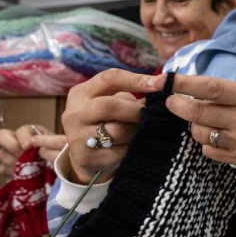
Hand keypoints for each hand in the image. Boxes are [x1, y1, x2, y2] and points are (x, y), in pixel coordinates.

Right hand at [0, 125, 67, 177]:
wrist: (61, 173)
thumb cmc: (62, 157)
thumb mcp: (62, 147)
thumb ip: (53, 142)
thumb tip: (35, 142)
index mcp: (32, 132)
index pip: (21, 130)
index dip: (23, 138)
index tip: (29, 146)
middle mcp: (19, 140)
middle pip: (1, 135)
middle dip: (11, 145)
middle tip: (22, 155)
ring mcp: (11, 154)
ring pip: (1, 154)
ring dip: (15, 161)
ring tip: (30, 167)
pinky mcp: (9, 168)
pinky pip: (3, 169)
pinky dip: (13, 172)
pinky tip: (26, 175)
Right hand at [62, 69, 163, 183]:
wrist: (86, 156)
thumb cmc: (106, 123)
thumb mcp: (112, 103)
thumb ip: (131, 97)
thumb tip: (161, 89)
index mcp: (81, 94)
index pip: (109, 78)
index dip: (136, 79)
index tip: (160, 84)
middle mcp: (74, 113)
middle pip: (109, 106)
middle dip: (136, 110)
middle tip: (152, 115)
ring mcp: (77, 137)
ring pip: (116, 131)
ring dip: (136, 131)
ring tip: (144, 131)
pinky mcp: (85, 157)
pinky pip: (119, 152)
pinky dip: (132, 148)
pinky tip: (135, 147)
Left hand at [165, 74, 235, 178]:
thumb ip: (232, 93)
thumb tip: (196, 89)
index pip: (210, 87)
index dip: (184, 84)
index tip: (165, 80)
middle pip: (199, 112)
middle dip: (177, 105)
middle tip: (171, 101)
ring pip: (201, 133)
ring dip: (195, 124)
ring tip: (205, 119)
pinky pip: (209, 151)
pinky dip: (207, 142)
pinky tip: (217, 136)